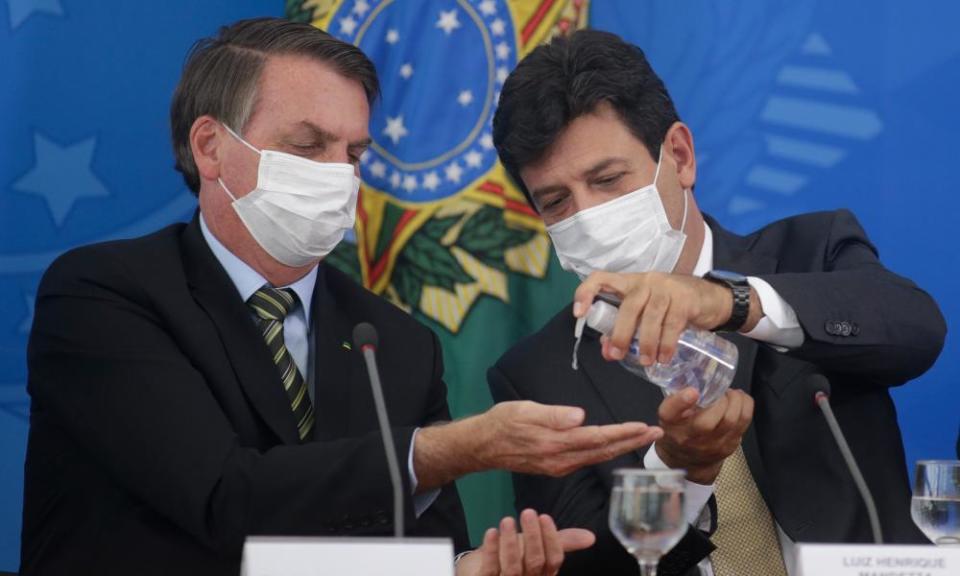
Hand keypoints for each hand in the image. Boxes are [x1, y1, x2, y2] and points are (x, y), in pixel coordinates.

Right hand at [413, 401, 661, 489]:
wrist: (482, 445)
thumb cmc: (502, 422)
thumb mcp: (524, 410)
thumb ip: (553, 414)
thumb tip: (580, 416)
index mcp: (556, 443)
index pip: (598, 437)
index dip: (623, 433)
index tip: (644, 427)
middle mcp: (561, 459)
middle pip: (604, 451)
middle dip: (631, 442)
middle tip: (656, 432)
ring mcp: (559, 466)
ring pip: (598, 457)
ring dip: (621, 447)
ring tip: (641, 437)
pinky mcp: (556, 466)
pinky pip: (587, 459)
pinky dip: (605, 451)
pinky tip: (614, 445)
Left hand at [456, 509, 594, 575]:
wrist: (482, 567)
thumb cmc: (515, 555)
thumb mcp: (539, 545)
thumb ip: (563, 541)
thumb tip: (591, 537)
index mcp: (545, 573)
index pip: (554, 560)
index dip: (551, 539)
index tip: (544, 516)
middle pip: (535, 562)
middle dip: (533, 536)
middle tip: (528, 512)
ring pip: (514, 567)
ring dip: (511, 542)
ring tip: (507, 520)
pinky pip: (491, 569)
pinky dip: (492, 550)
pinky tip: (491, 532)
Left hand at [573, 271, 758, 365]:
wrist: (711, 298)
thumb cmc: (671, 306)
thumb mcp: (646, 314)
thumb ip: (625, 330)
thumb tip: (607, 351)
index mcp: (629, 282)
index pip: (601, 278)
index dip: (586, 293)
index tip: (579, 314)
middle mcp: (646, 281)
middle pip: (628, 306)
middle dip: (621, 333)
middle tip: (618, 355)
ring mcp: (666, 288)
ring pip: (650, 316)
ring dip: (646, 343)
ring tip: (647, 362)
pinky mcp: (685, 299)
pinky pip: (672, 324)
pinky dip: (667, 344)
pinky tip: (665, 357)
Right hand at [655, 388, 753, 483]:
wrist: (687, 459)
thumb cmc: (679, 429)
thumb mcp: (669, 413)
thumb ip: (678, 398)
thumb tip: (699, 383)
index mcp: (670, 424)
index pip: (670, 413)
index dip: (681, 401)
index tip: (692, 391)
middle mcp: (688, 438)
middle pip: (706, 422)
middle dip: (719, 400)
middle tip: (720, 391)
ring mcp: (711, 445)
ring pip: (730, 420)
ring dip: (736, 401)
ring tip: (731, 394)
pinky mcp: (729, 446)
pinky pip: (743, 423)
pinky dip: (745, 406)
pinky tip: (739, 400)